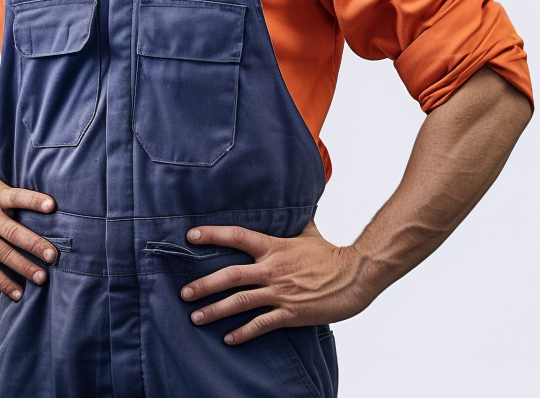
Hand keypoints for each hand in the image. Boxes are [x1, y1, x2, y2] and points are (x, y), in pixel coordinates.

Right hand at [0, 164, 57, 299]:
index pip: (17, 197)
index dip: (34, 201)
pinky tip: (17, 291)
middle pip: (14, 232)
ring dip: (23, 266)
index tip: (52, 206)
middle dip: (35, 245)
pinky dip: (2, 281)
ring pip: (4, 253)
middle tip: (52, 256)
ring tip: (41, 277)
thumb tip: (34, 180)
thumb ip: (10, 183)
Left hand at [180, 221, 370, 343]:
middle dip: (204, 285)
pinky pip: (262, 324)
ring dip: (215, 311)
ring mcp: (281, 292)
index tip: (190, 236)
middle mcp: (272, 269)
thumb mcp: (307, 231)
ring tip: (196, 318)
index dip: (212, 235)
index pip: (237, 236)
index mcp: (273, 247)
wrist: (355, 275)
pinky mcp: (291, 314)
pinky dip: (243, 333)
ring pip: (240, 302)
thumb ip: (292, 220)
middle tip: (184, 293)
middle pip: (230, 276)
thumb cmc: (330, 253)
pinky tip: (229, 338)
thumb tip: (290, 202)